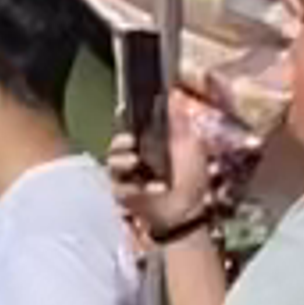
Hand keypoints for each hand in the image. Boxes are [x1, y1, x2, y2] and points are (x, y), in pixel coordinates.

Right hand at [116, 73, 249, 245]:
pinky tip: (152, 189)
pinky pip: (119, 188)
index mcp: (148, 145)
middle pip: (114, 146)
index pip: (129, 130)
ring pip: (112, 165)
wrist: (191, 210)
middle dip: (120, 144)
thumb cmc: (191, 177)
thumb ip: (178, 120)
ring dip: (123, 162)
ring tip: (136, 164)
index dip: (125, 123)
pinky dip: (135, 187)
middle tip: (131, 144)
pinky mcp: (123, 198)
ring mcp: (126, 179)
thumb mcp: (189, 143)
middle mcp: (133, 160)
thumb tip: (173, 94)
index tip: (127, 115)